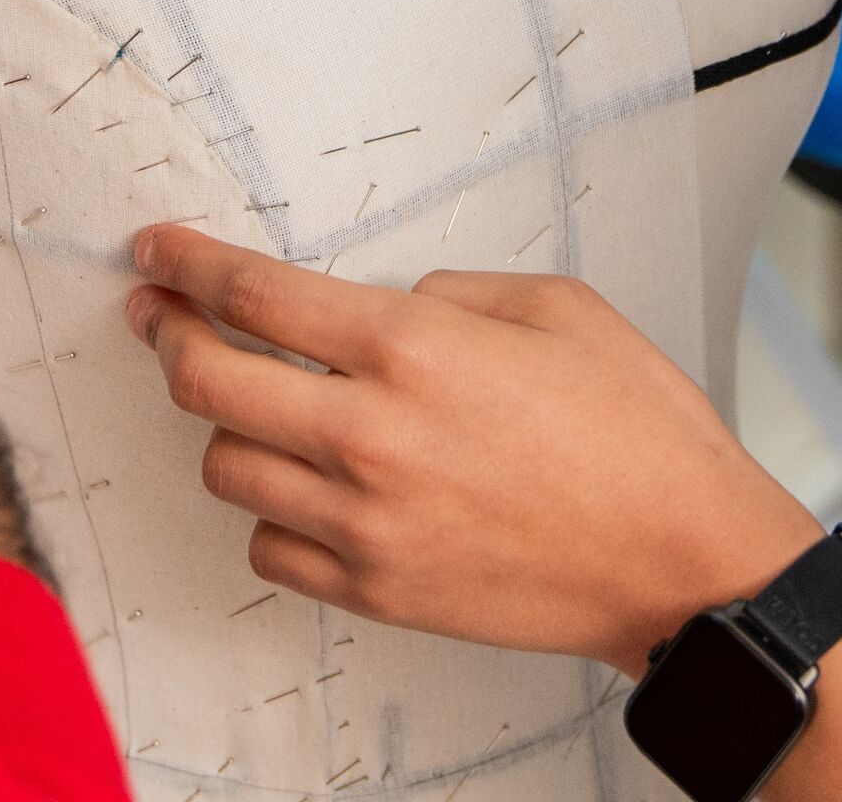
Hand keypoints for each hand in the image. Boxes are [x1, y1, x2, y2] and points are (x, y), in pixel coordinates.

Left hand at [126, 226, 822, 676]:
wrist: (683, 563)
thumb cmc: (639, 436)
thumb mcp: (559, 307)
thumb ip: (455, 291)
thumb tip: (393, 302)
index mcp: (412, 349)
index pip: (253, 294)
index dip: (187, 263)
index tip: (158, 251)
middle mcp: (370, 435)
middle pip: (206, 381)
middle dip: (166, 334)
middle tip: (161, 316)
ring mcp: (366, 523)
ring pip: (226, 468)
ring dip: (224, 427)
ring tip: (250, 405)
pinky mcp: (377, 590)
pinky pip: (270, 549)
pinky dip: (271, 515)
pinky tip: (302, 491)